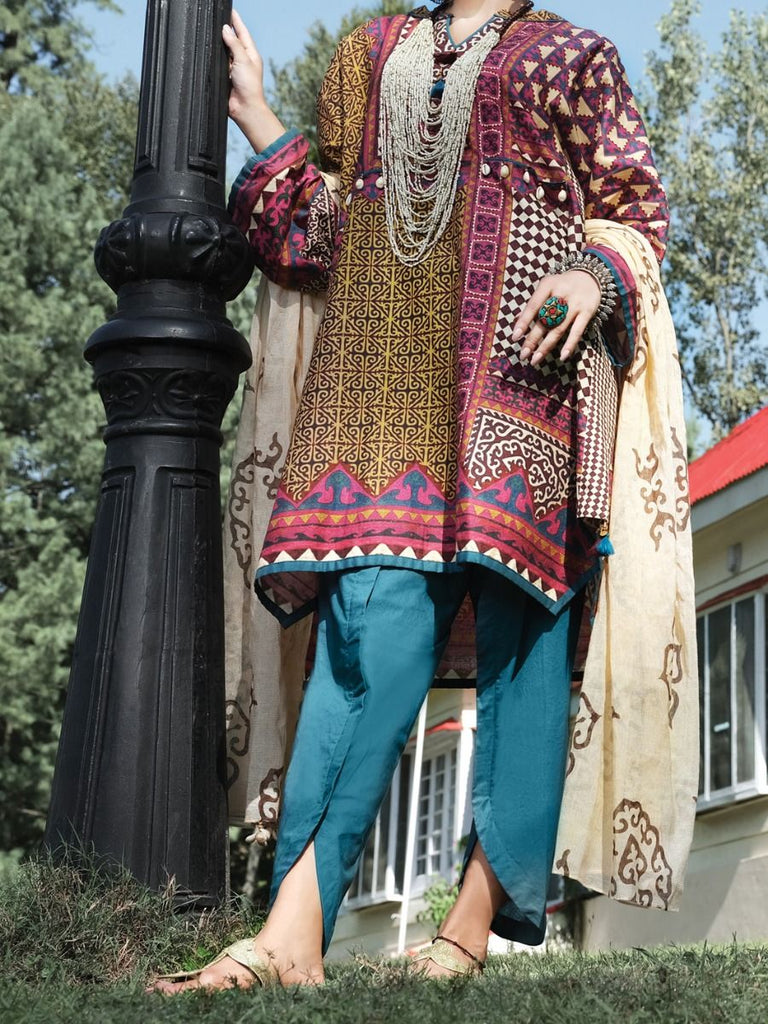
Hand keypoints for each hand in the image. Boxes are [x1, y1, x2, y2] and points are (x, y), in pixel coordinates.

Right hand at [222, 10, 284, 150]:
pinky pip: (218, 63)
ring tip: (212, 29)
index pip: (242, 32)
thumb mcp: (243, 60)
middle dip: (226, 28)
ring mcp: (233, 68)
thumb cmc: (249, 86)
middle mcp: (242, 59)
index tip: (230, 10)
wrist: (245, 108)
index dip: (236, 20)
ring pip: (224, 50)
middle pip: (232, 39)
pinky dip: (215, 56)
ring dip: (219, 42)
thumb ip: (234, 44)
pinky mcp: (225, 76)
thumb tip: (226, 29)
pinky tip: (209, 50)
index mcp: (250, 53)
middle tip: (218, 16)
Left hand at [512, 270, 600, 365]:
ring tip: (535, 360)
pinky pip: (577, 331)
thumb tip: (516, 321)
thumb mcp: (547, 288)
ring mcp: (576, 303)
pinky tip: (562, 357)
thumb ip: (533, 304)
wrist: (591, 276)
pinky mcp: (588, 311)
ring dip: (546, 346)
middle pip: (545, 320)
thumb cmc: (562, 286)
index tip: (514, 337)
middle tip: (523, 355)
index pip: (533, 306)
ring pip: (559, 328)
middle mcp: (562, 293)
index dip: (523, 322)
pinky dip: (570, 344)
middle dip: (532, 339)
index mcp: (548, 285)